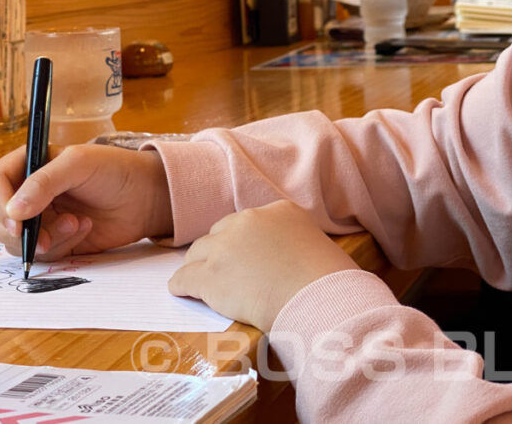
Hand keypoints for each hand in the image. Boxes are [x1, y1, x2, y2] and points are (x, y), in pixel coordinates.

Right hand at [0, 144, 171, 260]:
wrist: (145, 198)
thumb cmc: (114, 170)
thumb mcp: (78, 164)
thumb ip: (43, 183)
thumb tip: (13, 212)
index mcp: (27, 164)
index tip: (17, 222)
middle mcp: (26, 192)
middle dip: (17, 233)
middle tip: (43, 238)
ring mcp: (39, 219)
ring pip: (16, 242)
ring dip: (48, 239)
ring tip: (78, 223)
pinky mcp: (54, 241)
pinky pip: (41, 254)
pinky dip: (62, 247)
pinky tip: (84, 228)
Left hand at [168, 200, 358, 331]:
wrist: (321, 301)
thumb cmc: (331, 283)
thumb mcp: (316, 247)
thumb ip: (294, 244)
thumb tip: (286, 261)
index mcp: (279, 211)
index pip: (249, 223)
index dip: (243, 242)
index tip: (243, 255)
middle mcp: (248, 221)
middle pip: (221, 233)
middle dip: (220, 251)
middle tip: (222, 270)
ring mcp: (226, 247)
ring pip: (199, 253)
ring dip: (198, 266)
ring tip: (195, 279)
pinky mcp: (210, 275)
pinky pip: (185, 278)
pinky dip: (182, 285)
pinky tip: (180, 290)